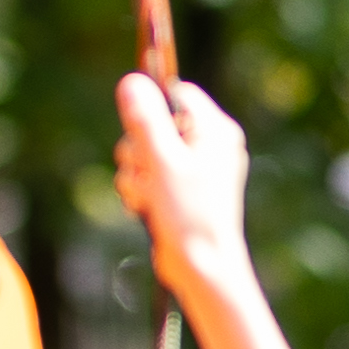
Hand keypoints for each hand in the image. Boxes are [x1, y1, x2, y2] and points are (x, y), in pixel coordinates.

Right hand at [115, 70, 300, 348]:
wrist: (203, 268)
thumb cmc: (189, 214)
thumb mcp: (162, 161)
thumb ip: (146, 120)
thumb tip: (132, 80)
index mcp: (216, 130)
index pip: (176, 93)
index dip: (151, 108)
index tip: (138, 128)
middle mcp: (209, 145)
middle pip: (156, 122)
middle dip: (138, 148)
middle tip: (143, 171)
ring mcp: (196, 169)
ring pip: (146, 152)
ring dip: (135, 174)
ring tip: (146, 197)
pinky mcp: (181, 192)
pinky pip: (149, 176)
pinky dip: (141, 190)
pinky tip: (144, 208)